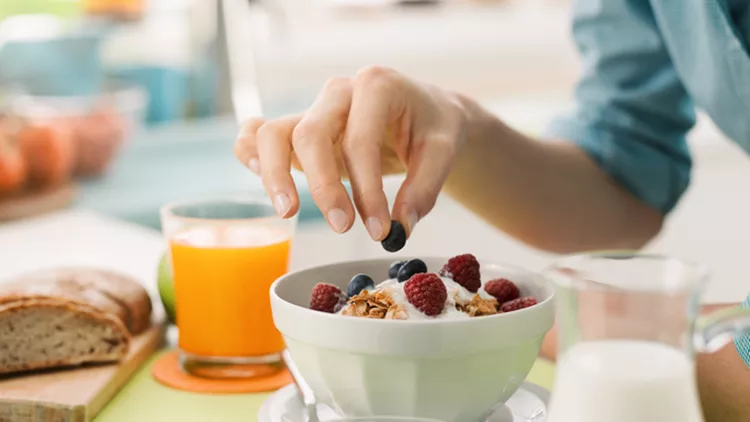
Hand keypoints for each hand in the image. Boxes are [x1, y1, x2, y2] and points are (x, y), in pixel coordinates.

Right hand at [234, 66, 465, 239]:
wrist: (426, 112)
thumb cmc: (433, 127)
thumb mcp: (444, 152)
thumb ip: (425, 189)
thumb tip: (401, 227)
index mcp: (376, 86)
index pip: (360, 141)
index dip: (367, 190)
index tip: (380, 229)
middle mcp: (338, 92)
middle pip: (310, 134)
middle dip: (323, 186)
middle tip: (343, 227)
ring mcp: (313, 108)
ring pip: (273, 132)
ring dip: (274, 174)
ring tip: (288, 212)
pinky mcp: (299, 128)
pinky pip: (258, 132)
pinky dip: (248, 153)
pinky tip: (255, 175)